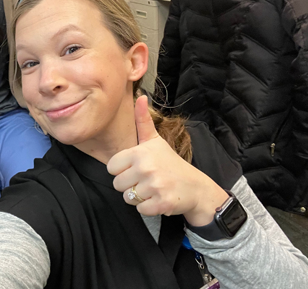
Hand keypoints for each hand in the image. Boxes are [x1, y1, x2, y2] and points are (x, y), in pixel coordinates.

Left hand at [107, 96, 228, 225]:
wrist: (195, 187)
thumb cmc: (170, 163)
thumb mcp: (155, 140)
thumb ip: (143, 121)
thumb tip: (140, 96)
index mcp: (140, 152)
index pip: (112, 167)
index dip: (122, 170)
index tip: (136, 168)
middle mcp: (146, 168)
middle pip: (117, 184)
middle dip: (129, 185)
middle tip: (146, 180)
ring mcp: (155, 186)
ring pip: (128, 198)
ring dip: (139, 197)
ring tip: (153, 188)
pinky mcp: (161, 203)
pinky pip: (140, 210)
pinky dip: (149, 208)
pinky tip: (159, 198)